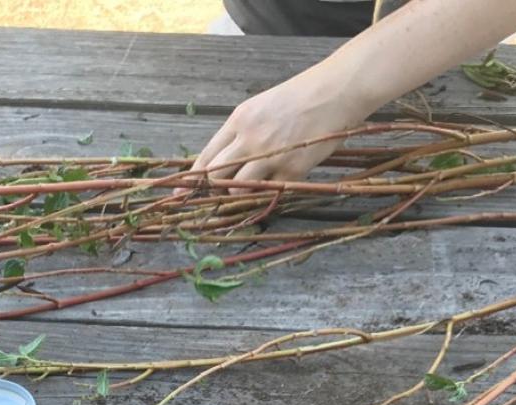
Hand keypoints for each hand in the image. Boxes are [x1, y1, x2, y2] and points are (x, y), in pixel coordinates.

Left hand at [191, 63, 366, 187]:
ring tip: (244, 195)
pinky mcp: (292, 170)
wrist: (334, 93)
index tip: (181, 191)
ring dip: (238, 195)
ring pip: (239, 188)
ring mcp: (270, 156)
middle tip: (213, 199)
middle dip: (211, 191)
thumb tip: (227, 158)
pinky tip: (271, 189)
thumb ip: (242, 131)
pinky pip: (271, 192)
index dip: (192, 178)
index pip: (207, 156)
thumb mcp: (261, 106)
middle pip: (216, 176)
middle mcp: (250, 139)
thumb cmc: (300, 96)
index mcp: (239, 121)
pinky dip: (268, 194)